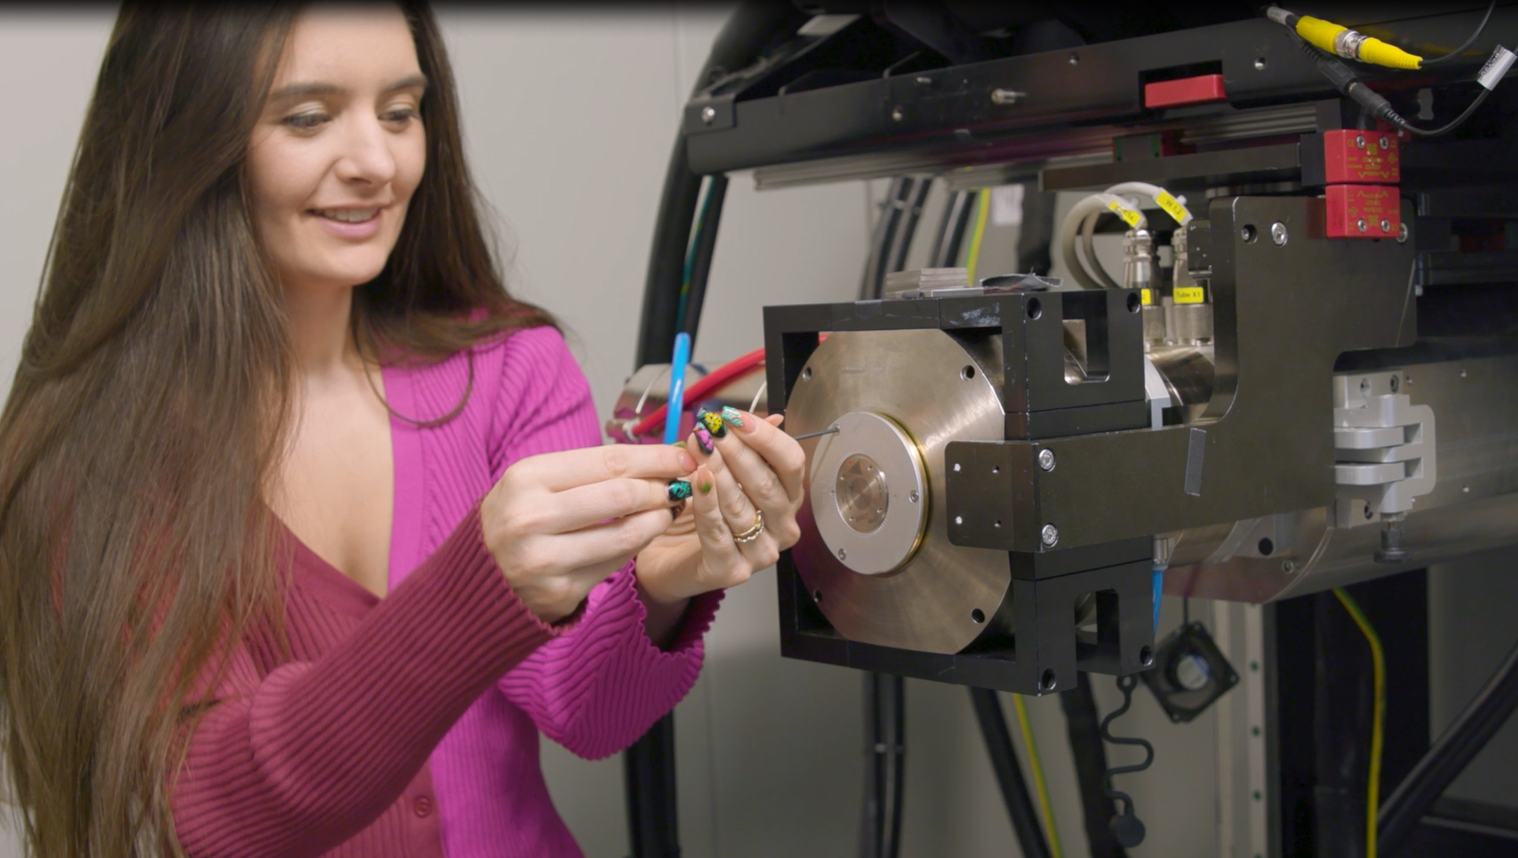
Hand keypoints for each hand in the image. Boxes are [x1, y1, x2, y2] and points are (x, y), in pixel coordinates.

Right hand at [481, 444, 696, 622]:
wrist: (482, 576)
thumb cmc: (519, 517)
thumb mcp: (537, 482)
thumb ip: (591, 471)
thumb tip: (659, 458)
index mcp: (526, 478)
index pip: (609, 461)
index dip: (656, 458)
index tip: (683, 456)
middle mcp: (530, 517)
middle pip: (622, 495)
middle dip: (661, 488)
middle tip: (679, 486)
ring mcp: (543, 559)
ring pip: (626, 533)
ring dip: (658, 520)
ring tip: (669, 510)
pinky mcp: (558, 592)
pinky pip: (615, 564)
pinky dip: (637, 546)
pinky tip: (644, 533)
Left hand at [635, 409, 804, 606]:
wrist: (671, 559)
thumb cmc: (703, 513)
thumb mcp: (726, 472)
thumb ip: (745, 447)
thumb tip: (768, 417)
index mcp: (788, 499)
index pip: (791, 462)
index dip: (766, 437)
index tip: (735, 417)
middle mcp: (782, 527)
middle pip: (766, 483)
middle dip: (736, 451)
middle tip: (710, 430)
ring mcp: (761, 552)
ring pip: (741, 506)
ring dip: (717, 472)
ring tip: (697, 447)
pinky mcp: (732, 570)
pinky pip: (718, 532)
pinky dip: (705, 503)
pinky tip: (696, 480)